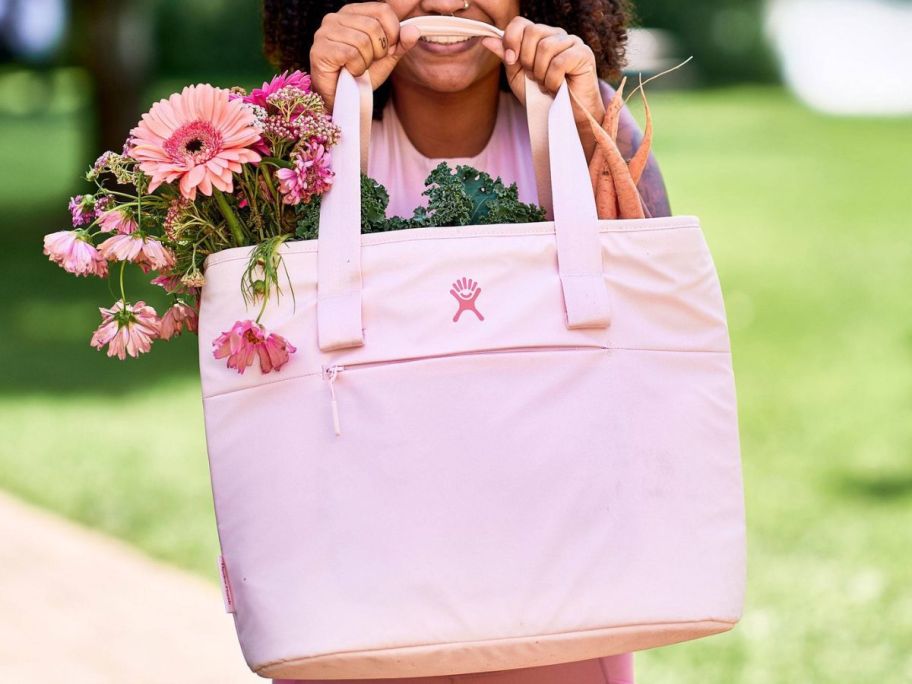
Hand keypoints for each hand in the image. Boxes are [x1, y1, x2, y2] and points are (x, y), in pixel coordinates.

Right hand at [310, 2, 420, 110]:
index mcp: (352, 13)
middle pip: (373, 26)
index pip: (383, 10)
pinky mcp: (319, 49)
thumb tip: (414, 30)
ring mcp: (324, 32)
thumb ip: (400, 43)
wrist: (343, 100)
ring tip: (357, 68)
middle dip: (379, 51)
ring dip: (366, 62)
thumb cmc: (361, 77)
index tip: (386, 51)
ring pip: (362, 41)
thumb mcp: (386, 58)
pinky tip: (349, 72)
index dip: (392, 33)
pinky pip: (350, 54)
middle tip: (369, 63)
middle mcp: (335, 17)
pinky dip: (356, 68)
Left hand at [481, 18, 605, 159]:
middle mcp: (557, 35)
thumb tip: (487, 39)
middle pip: (533, 31)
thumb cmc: (543, 98)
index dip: (511, 40)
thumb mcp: (518, 77)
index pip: (521, 23)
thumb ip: (506, 56)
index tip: (511, 61)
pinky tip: (557, 88)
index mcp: (541, 37)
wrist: (566, 118)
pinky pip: (559, 62)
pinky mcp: (584, 55)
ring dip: (541, 73)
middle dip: (527, 60)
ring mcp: (573, 43)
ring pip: (546, 47)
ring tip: (546, 85)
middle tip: (534, 78)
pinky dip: (553, 80)